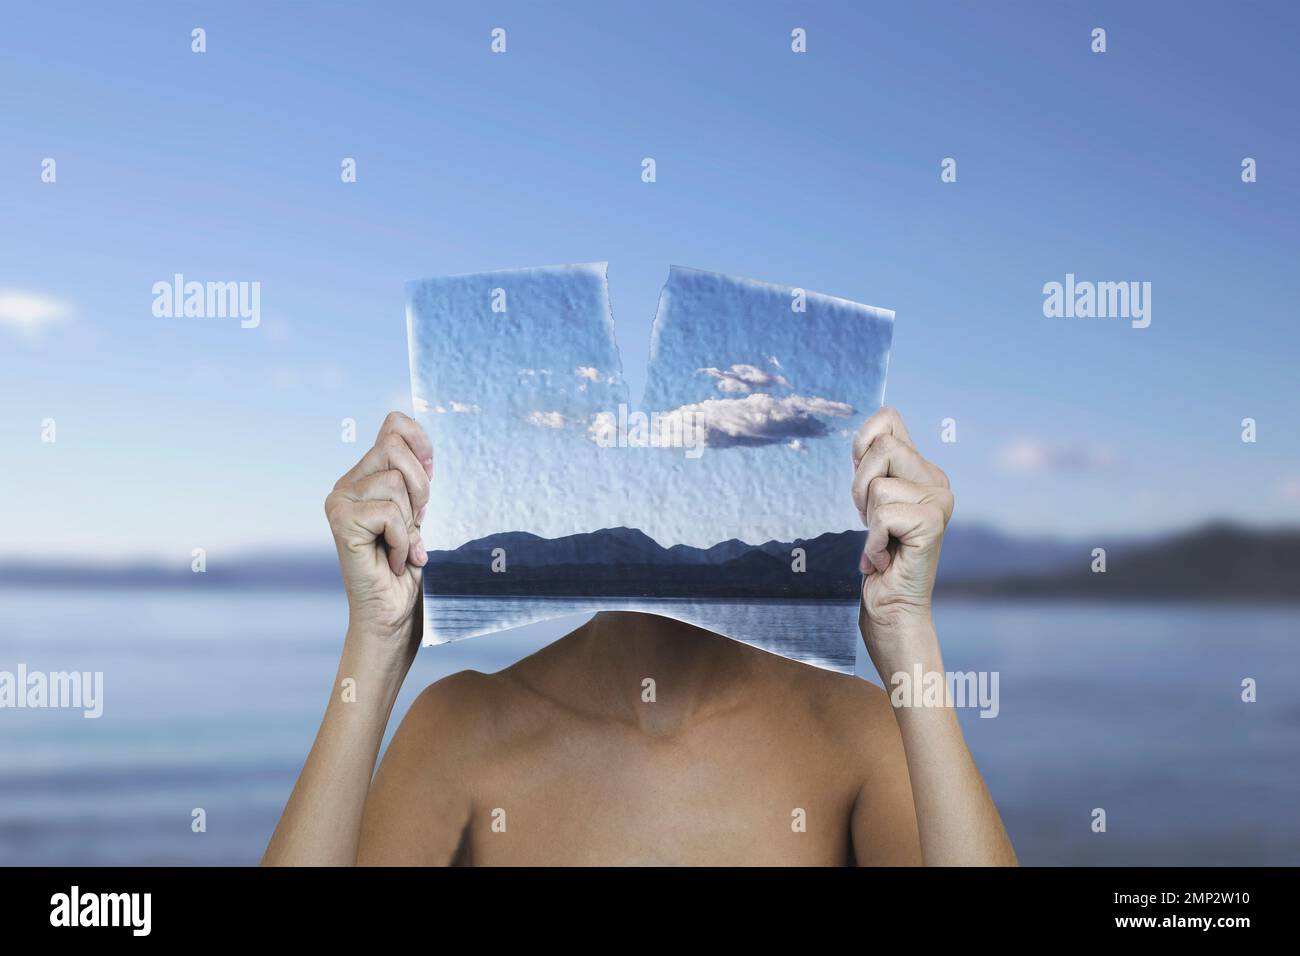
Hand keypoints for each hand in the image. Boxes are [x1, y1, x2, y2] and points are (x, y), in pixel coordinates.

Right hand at [325, 411, 431, 655]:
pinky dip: (403, 541)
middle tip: (418, 522)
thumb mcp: (418, 514)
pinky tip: (396, 560)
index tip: (432, 471)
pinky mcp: (341, 522)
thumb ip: (414, 481)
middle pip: (394, 447)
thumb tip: (424, 451)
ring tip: (404, 546)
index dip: (420, 441)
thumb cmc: (409, 567)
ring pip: (396, 483)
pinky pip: (389, 514)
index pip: (393, 426)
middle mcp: (346, 485)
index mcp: (364, 476)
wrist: (392, 615)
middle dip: (421, 486)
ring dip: (411, 521)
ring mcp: (339, 502)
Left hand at [850, 407, 952, 674]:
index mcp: (922, 469)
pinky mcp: (934, 523)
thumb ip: (872, 465)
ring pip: (877, 485)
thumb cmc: (875, 558)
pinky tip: (884, 559)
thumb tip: (872, 423)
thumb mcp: (867, 503)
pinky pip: (882, 515)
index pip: (887, 420)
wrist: (890, 610)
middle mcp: (938, 480)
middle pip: (880, 447)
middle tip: (871, 523)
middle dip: (860, 488)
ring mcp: (940, 501)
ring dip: (866, 520)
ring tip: (880, 542)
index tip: (863, 489)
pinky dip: (871, 543)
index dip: (861, 447)